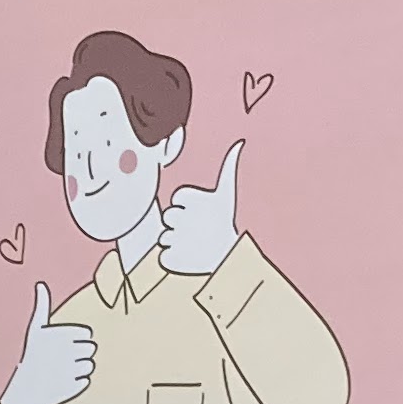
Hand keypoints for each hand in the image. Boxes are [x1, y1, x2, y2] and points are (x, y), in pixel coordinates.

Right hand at [0, 282, 94, 403]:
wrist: (25, 390)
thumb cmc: (33, 355)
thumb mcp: (36, 329)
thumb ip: (42, 306)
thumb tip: (41, 284)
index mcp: (61, 334)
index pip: (87, 335)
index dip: (76, 341)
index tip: (61, 346)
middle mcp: (67, 351)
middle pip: (91, 349)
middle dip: (79, 354)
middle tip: (60, 361)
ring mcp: (71, 369)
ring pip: (90, 365)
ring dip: (79, 368)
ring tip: (61, 371)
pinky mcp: (75, 386)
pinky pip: (86, 380)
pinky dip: (76, 382)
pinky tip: (62, 382)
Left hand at [157, 141, 242, 278]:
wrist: (229, 257)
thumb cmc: (224, 222)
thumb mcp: (226, 195)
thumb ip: (228, 168)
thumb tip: (239, 144)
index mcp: (192, 200)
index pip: (177, 200)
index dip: (187, 206)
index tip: (202, 213)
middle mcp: (183, 218)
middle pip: (169, 217)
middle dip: (181, 223)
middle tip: (198, 230)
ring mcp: (176, 240)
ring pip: (164, 238)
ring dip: (177, 241)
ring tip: (195, 244)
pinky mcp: (171, 260)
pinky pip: (163, 256)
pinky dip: (173, 258)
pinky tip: (189, 256)